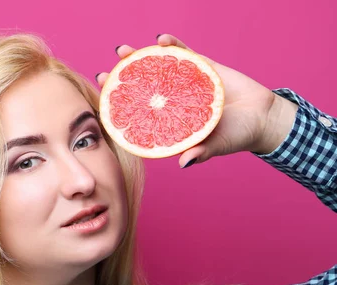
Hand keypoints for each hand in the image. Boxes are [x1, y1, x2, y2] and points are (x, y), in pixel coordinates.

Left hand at [95, 34, 298, 166]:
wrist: (263, 116)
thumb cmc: (237, 135)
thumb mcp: (217, 145)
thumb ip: (202, 152)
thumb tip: (184, 163)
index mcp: (171, 121)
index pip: (141, 115)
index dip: (121, 110)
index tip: (103, 104)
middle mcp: (173, 102)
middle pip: (142, 89)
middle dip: (122, 82)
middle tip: (104, 74)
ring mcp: (185, 83)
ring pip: (158, 68)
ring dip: (139, 58)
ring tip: (122, 50)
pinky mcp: (201, 67)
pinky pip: (184, 53)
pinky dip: (173, 45)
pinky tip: (161, 39)